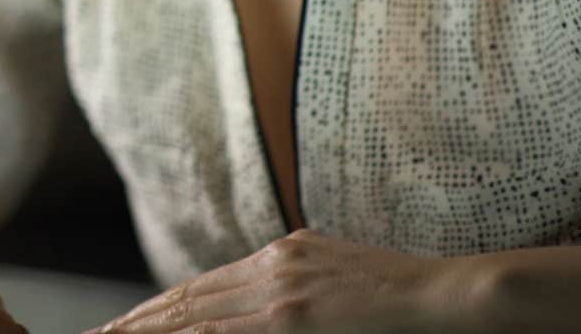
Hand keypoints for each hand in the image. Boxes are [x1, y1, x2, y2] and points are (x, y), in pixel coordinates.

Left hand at [90, 228, 459, 333]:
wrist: (452, 293)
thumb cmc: (412, 295)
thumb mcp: (345, 278)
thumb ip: (306, 287)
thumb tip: (283, 309)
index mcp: (284, 253)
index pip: (207, 284)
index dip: (163, 305)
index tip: (128, 320)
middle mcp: (274, 264)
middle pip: (190, 296)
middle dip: (140, 319)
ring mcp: (281, 289)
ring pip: (195, 313)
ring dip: (147, 331)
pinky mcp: (293, 316)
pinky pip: (224, 332)